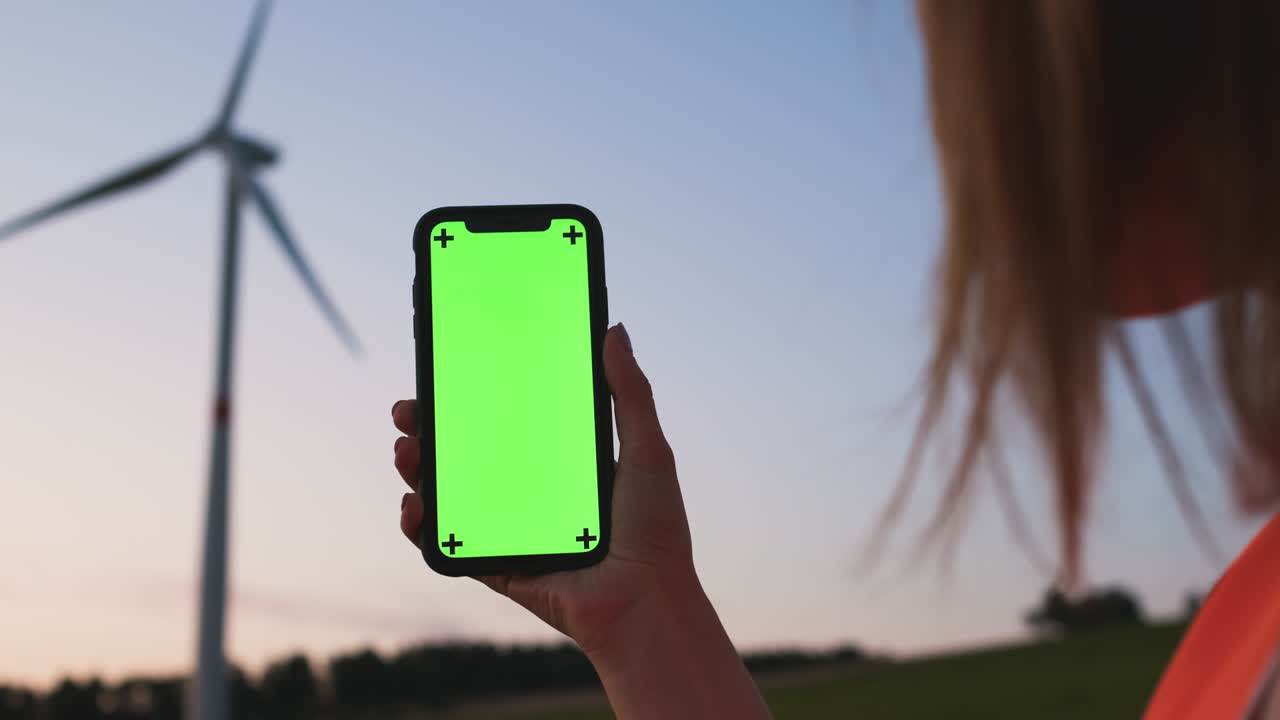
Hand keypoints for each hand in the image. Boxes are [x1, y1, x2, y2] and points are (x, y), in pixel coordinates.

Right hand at [391, 323, 696, 654]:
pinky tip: (414, 504)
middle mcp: (531, 492)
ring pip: (449, 494)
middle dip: (429, 428)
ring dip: (418, 470)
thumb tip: (614, 327)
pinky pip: (448, 544)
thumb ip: (630, 392)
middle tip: (408, 409)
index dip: (473, 396)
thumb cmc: (655, 530)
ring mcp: (510, 528)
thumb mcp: (648, 449)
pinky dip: (423, 524)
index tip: (447, 369)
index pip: (507, 419)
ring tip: (405, 451)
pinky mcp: (497, 565)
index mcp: (562, 462)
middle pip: (467, 452)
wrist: (644, 603)